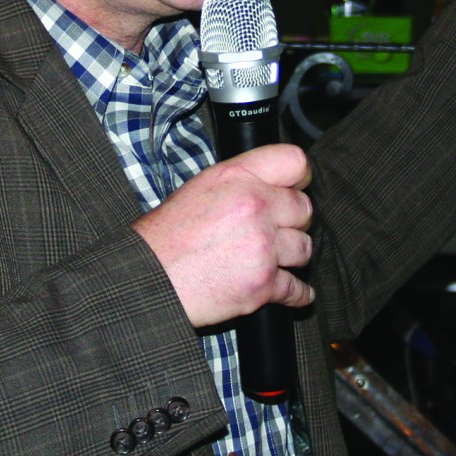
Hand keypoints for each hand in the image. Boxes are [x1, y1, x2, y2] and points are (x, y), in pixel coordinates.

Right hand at [131, 143, 313, 328]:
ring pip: (305, 248)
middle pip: (304, 208)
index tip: (298, 188)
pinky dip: (296, 293)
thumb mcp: (201, 187)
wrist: (149, 277)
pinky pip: (297, 289)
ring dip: (292, 256)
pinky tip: (290, 289)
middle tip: (279, 229)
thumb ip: (241, 181)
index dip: (300, 177)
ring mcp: (261, 246)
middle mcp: (254, 205)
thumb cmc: (168, 235)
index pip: (294, 161)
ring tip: (274, 257)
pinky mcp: (263, 284)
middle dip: (294, 221)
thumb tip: (273, 184)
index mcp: (237, 177)